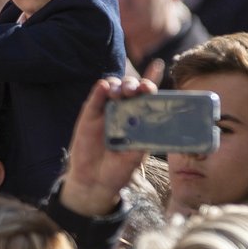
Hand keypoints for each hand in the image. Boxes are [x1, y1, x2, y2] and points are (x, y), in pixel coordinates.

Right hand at [60, 77, 157, 216]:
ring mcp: (106, 111)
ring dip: (121, 85)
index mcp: (139, 118)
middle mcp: (123, 110)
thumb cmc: (119, 170)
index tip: (158, 65)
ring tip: (124, 92)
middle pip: (131, 87)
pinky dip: (100, 89)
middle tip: (141, 90)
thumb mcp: (136, 155)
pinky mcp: (89, 115)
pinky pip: (95, 97)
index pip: (146, 95)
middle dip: (137, 83)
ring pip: (114, 87)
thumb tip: (153, 120)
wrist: (95, 183)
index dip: (151, 78)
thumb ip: (144, 137)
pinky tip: (106, 87)